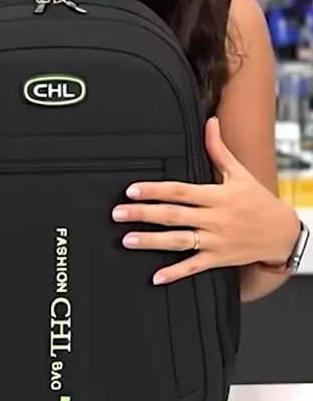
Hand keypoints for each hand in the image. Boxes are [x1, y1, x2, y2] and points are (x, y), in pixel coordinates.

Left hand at [112, 117, 299, 285]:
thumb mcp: (239, 173)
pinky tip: (155, 277)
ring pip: (179, 241)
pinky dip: (175, 273)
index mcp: (218, 195)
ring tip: (127, 240)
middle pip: (174, 215)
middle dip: (144, 214)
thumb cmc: (258, 200)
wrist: (282, 233)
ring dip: (152, 241)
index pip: (181, 191)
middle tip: (118, 213)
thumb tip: (210, 122)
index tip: (132, 189)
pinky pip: (193, 267)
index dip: (155, 190)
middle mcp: (215, 218)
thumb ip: (218, 150)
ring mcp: (216, 241)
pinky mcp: (218, 259)